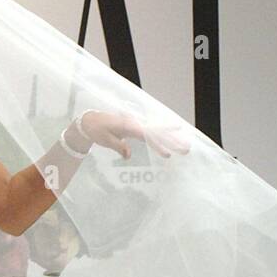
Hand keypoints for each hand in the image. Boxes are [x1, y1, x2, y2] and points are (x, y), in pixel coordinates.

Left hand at [77, 108, 192, 160]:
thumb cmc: (97, 130)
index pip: (148, 137)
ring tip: (184, 144)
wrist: (90, 121)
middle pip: (157, 133)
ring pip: (157, 131)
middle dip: (172, 141)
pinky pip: (151, 131)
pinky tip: (171, 137)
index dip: (159, 146)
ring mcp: (136, 124)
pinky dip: (162, 135)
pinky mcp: (135, 127)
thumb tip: (128, 156)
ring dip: (171, 138)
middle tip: (186, 148)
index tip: (168, 154)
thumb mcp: (105, 140)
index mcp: (129, 126)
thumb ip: (118, 147)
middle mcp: (135, 124)